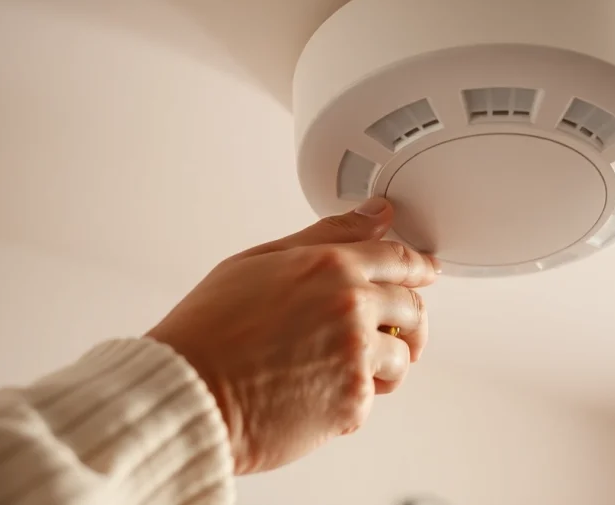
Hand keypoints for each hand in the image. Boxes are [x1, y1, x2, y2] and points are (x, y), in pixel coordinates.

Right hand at [146, 197, 437, 473]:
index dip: (418, 265)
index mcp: (330, 266)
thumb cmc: (209, 331)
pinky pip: (371, 398)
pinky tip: (315, 394)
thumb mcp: (259, 262)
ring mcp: (355, 355)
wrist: (186, 393)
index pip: (396, 257)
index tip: (427, 271)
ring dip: (384, 364)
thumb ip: (326, 236)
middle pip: (412, 308)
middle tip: (398, 331)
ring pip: (401, 358)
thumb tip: (375, 212)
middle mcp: (351, 306)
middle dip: (409, 320)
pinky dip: (350, 400)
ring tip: (349, 370)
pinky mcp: (352, 402)